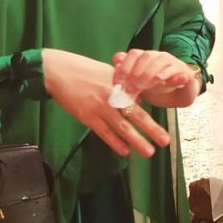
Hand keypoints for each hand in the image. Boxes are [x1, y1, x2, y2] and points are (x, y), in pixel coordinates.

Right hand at [42, 48, 169, 157]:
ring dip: (137, 141)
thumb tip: (138, 102)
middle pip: (136, 115)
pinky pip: (103, 132)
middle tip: (165, 141)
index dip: (153, 111)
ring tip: (149, 152)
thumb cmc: (83, 71)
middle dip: (152, 129)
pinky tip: (124, 151)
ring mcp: (100, 106)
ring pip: (122, 127)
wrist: (57, 71)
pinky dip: (114, 142)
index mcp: (120, 84)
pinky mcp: (86, 115)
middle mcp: (113, 96)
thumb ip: (125, 87)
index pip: (141, 100)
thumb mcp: (108, 73)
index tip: (165, 120)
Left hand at [112, 49, 199, 107]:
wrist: (179, 96)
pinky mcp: (184, 72)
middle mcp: (159, 57)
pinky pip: (176, 69)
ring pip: (161, 60)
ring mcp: (172, 62)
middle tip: (130, 89)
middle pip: (146, 56)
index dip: (124, 67)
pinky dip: (168, 73)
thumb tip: (116, 61)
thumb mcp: (137, 85)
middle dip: (136, 72)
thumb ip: (126, 76)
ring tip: (144, 86)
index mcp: (146, 58)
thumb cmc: (156, 89)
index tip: (117, 83)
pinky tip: (161, 80)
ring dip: (150, 73)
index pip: (133, 54)